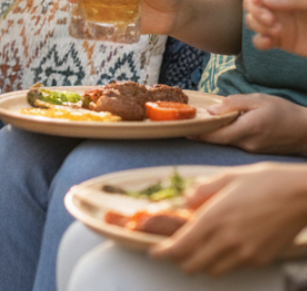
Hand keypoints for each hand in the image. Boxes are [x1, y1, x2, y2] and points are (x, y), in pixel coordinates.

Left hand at [150, 162, 306, 274]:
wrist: (300, 194)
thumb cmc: (266, 181)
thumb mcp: (228, 176)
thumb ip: (202, 191)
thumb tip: (186, 201)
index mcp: (215, 217)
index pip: (180, 246)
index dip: (163, 253)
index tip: (155, 252)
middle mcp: (228, 239)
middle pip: (192, 265)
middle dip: (180, 259)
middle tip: (177, 248)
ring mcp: (245, 252)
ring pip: (212, 271)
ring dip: (202, 262)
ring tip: (202, 246)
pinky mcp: (260, 259)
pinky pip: (234, 267)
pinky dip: (224, 261)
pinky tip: (227, 244)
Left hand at [195, 92, 306, 154]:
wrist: (306, 131)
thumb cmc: (283, 112)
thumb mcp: (258, 100)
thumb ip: (233, 104)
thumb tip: (211, 111)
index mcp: (246, 130)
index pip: (214, 136)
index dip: (197, 133)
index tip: (182, 128)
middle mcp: (246, 145)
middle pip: (217, 139)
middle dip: (202, 131)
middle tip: (187, 121)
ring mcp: (250, 151)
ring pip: (225, 141)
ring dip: (214, 132)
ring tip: (202, 120)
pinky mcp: (254, 152)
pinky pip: (235, 142)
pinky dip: (226, 134)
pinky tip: (224, 124)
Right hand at [245, 0, 306, 55]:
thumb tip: (264, 0)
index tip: (259, 0)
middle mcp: (279, 3)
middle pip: (252, 1)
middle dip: (256, 10)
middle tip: (271, 20)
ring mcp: (278, 21)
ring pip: (252, 19)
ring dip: (259, 25)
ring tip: (278, 32)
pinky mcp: (279, 40)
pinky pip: (259, 40)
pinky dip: (260, 42)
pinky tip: (269, 43)